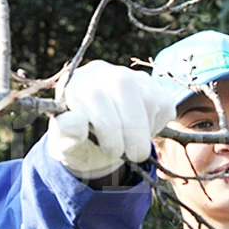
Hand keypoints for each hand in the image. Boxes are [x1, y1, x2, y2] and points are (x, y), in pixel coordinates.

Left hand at [47, 60, 176, 178]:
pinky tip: (139, 133)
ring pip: (148, 99)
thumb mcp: (64, 143)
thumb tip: (73, 123)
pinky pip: (163, 105)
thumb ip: (65, 134)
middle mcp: (102, 73)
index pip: (95, 95)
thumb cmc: (77, 141)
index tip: (108, 150)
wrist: (94, 142)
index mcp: (75, 83)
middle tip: (125, 155)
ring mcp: (129, 76)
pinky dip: (155, 126)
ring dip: (143, 132)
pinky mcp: (151, 86)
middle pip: (125, 89)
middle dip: (129, 131)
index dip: (106, 126)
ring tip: (129, 147)